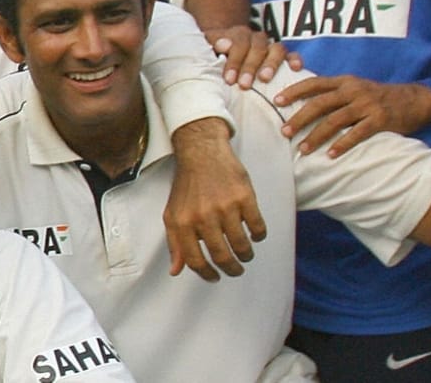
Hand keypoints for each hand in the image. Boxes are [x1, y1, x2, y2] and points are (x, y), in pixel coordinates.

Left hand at [163, 119, 265, 280]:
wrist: (201, 153)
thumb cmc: (187, 186)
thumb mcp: (172, 214)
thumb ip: (174, 243)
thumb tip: (177, 271)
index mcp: (183, 223)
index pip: (195, 260)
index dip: (207, 274)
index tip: (215, 277)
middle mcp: (203, 217)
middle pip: (222, 256)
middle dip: (232, 269)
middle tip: (236, 270)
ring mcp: (225, 207)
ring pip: (242, 245)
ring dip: (246, 255)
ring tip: (245, 254)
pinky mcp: (245, 197)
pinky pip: (258, 227)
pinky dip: (258, 236)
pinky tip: (254, 235)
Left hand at [203, 25, 301, 88]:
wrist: (228, 51)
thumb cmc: (217, 55)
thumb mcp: (209, 48)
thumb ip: (213, 44)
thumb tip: (223, 45)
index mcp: (239, 34)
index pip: (239, 43)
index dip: (234, 61)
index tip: (229, 80)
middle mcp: (257, 38)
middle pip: (257, 47)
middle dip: (250, 66)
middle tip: (244, 85)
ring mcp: (272, 46)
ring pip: (276, 49)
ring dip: (271, 64)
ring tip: (264, 79)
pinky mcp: (285, 56)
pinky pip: (293, 54)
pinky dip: (295, 59)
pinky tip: (296, 68)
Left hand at [277, 75, 430, 156]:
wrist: (415, 99)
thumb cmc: (378, 96)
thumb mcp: (355, 87)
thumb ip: (334, 93)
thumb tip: (303, 103)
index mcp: (344, 81)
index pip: (314, 83)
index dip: (294, 91)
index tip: (276, 101)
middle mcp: (353, 91)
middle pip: (319, 104)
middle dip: (299, 118)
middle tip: (283, 131)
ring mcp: (367, 105)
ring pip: (335, 121)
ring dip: (316, 136)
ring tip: (302, 149)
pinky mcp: (380, 120)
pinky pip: (358, 133)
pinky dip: (343, 144)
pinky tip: (331, 155)